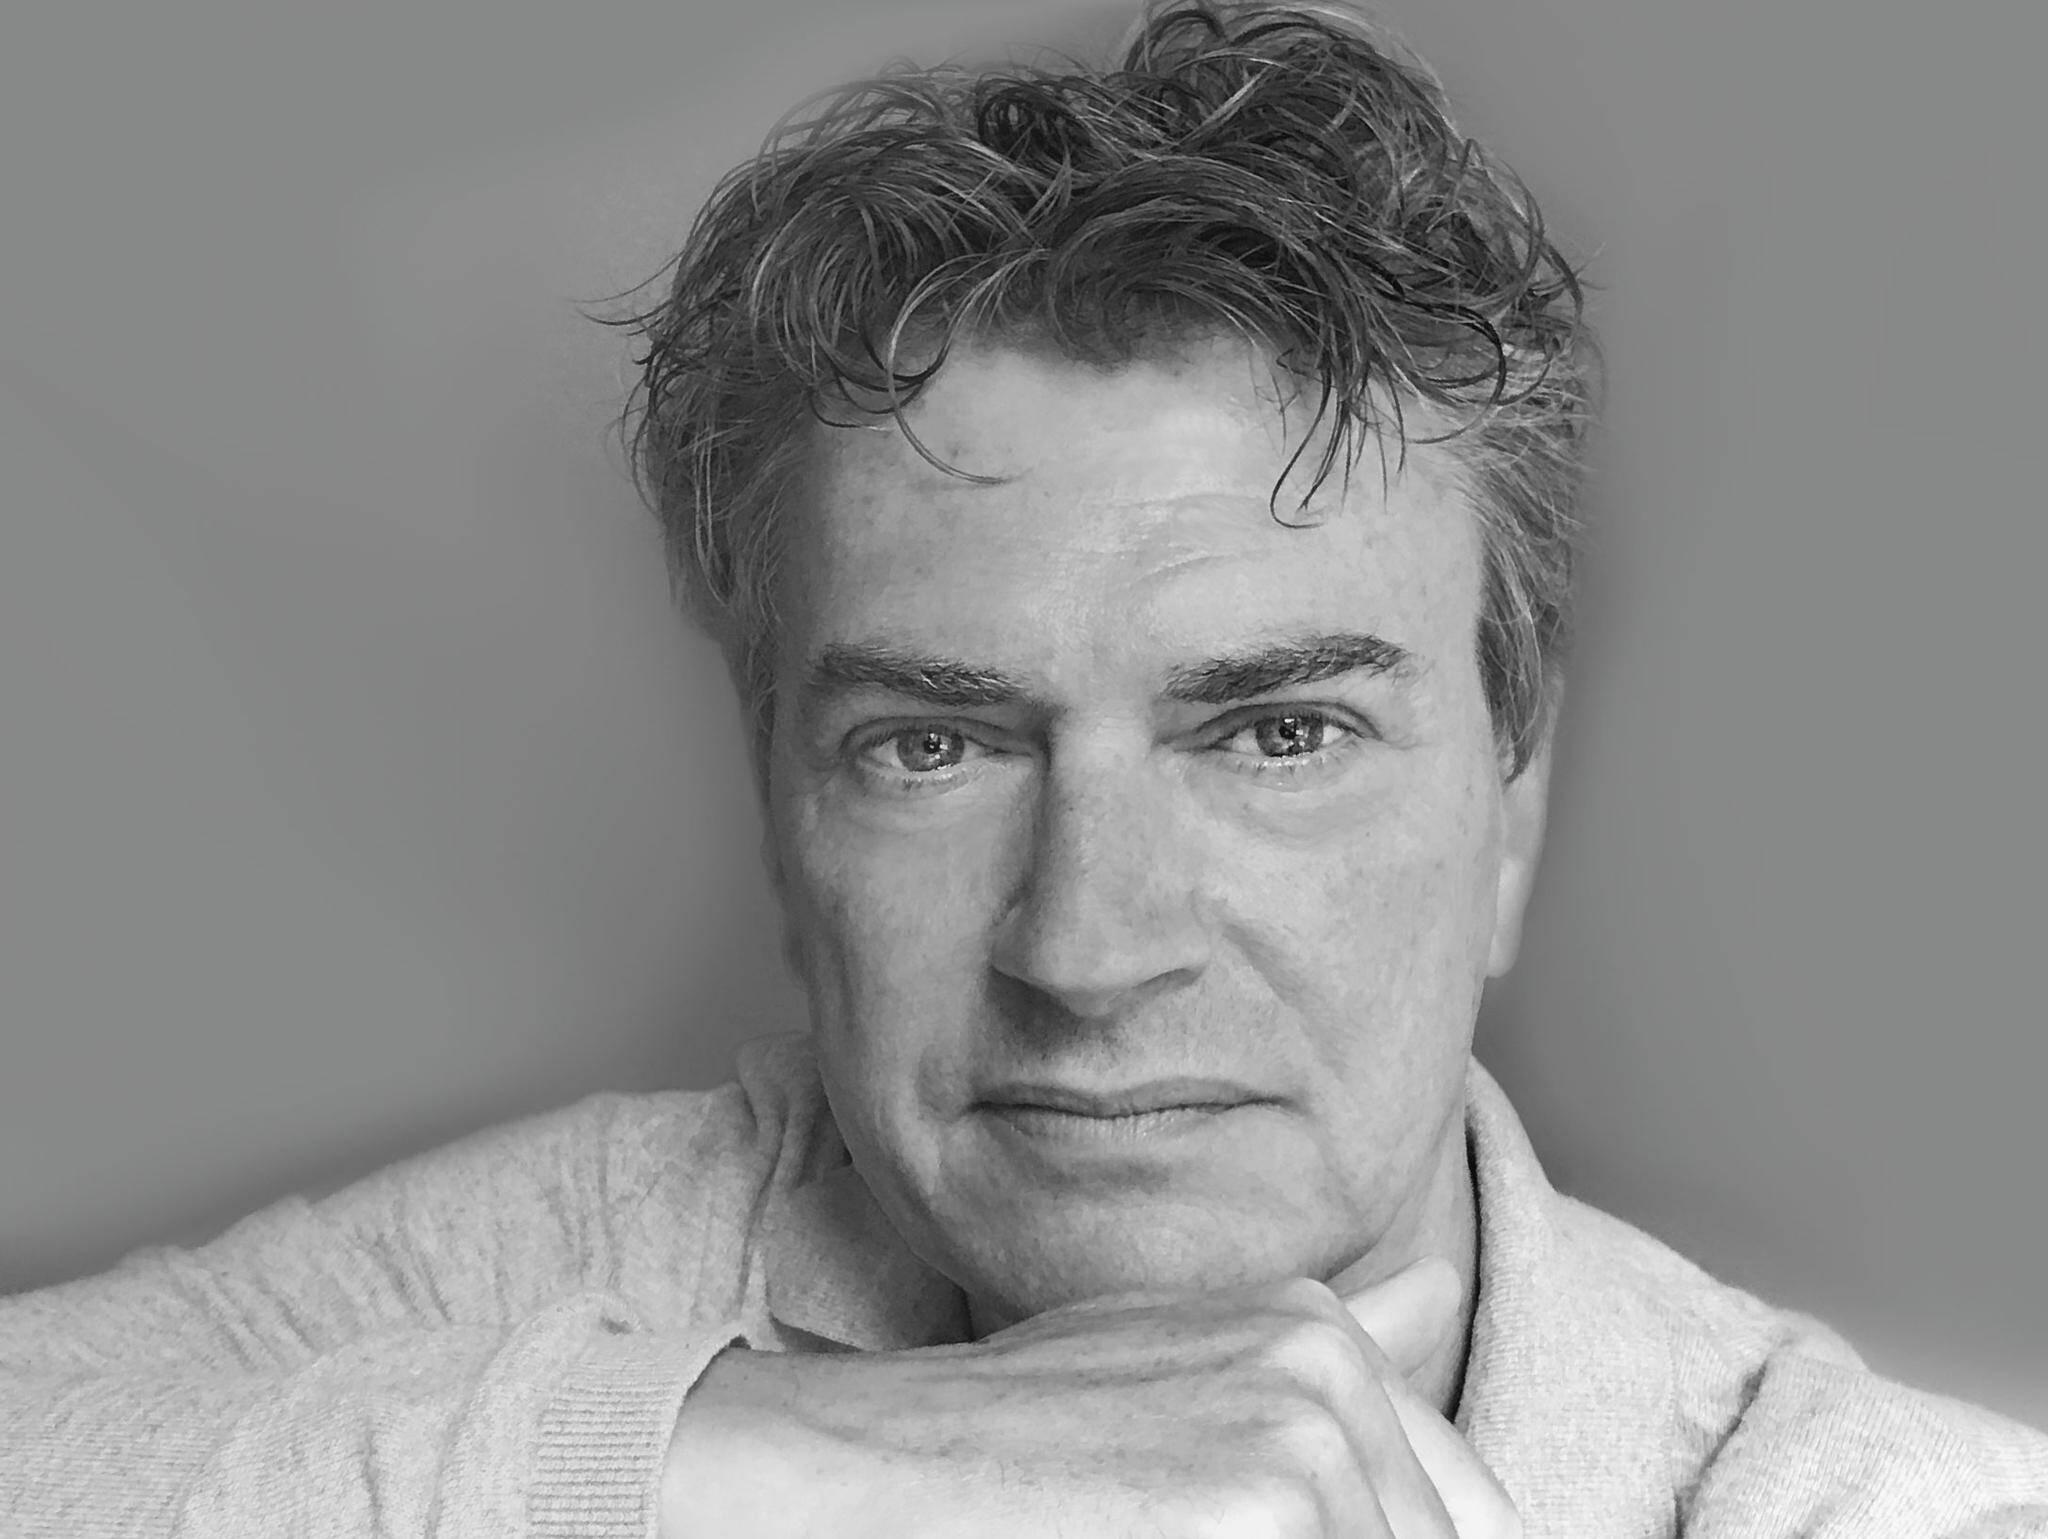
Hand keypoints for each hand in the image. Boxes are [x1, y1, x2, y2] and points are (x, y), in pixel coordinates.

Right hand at [662, 1257, 1518, 1537]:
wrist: (835, 1473)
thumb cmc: (981, 1446)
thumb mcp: (1161, 1366)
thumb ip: (1324, 1345)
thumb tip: (1443, 1293)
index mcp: (1314, 1337)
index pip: (1461, 1518)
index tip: (1238, 1538)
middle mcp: (1326, 1373)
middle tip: (1166, 1536)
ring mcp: (1300, 1446)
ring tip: (1133, 1536)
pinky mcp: (1260, 1520)